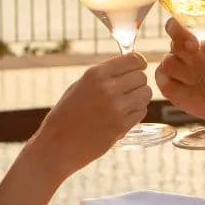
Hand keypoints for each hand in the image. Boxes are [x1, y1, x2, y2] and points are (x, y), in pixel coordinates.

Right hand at [32, 53, 152, 174]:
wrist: (58, 144)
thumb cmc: (67, 114)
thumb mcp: (80, 85)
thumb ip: (104, 75)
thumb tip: (131, 66)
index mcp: (95, 74)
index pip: (134, 59)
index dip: (139, 63)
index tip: (138, 67)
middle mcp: (108, 89)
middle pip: (142, 77)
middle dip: (137, 82)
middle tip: (127, 90)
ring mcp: (116, 108)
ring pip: (146, 93)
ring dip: (139, 97)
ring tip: (125, 103)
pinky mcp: (122, 126)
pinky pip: (141, 111)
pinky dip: (136, 112)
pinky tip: (121, 116)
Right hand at [154, 19, 204, 124]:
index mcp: (188, 38)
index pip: (174, 26)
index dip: (178, 30)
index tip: (193, 43)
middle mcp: (176, 51)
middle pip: (175, 46)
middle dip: (194, 58)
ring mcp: (168, 68)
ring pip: (169, 64)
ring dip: (191, 73)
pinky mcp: (165, 85)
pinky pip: (166, 83)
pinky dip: (182, 88)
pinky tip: (192, 90)